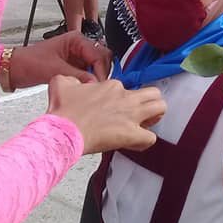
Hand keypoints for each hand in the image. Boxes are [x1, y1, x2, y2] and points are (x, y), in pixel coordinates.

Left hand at [10, 32, 110, 87]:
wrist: (14, 68)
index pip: (99, 53)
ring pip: (97, 66)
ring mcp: (78, 56)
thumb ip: (77, 76)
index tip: (100, 85)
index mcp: (76, 39)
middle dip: (102, 72)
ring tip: (92, 90)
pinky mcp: (74, 66)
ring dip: (96, 77)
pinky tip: (86, 89)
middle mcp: (80, 45)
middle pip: (102, 57)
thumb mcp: (55, 70)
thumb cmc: (30, 62)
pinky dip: (90, 80)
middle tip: (99, 88)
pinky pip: (89, 73)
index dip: (101, 70)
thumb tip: (96, 84)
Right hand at [46, 76, 165, 153]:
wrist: (63, 129)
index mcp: (111, 86)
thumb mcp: (62, 83)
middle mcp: (124, 97)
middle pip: (153, 93)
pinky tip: (135, 143)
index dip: (122, 99)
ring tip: (145, 125)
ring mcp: (130, 115)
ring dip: (155, 117)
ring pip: (160, 108)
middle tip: (141, 113)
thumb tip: (73, 83)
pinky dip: (145, 142)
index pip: (126, 89)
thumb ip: (71, 79)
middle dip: (150, 102)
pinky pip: (150, 138)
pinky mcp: (131, 134)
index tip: (112, 108)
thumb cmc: (63, 111)